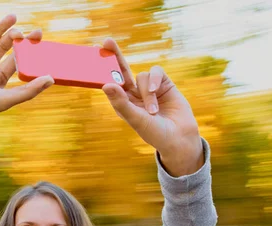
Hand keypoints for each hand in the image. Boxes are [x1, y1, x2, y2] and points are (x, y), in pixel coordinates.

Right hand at [0, 14, 53, 143]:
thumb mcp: (5, 99)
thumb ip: (28, 90)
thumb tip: (51, 79)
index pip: (16, 60)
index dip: (27, 48)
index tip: (38, 36)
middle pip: (4, 47)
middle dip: (15, 37)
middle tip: (24, 30)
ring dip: (0, 27)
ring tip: (12, 16)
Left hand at [101, 38, 202, 175]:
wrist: (179, 138)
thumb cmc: (154, 133)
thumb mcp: (135, 119)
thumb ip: (121, 103)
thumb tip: (105, 85)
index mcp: (122, 102)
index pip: (109, 82)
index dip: (101, 70)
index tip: (92, 54)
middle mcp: (133, 93)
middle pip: (121, 71)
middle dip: (115, 56)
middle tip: (107, 41)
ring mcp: (148, 88)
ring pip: (141, 76)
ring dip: (147, 93)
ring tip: (153, 111)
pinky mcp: (163, 83)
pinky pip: (155, 72)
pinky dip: (155, 80)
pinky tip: (157, 92)